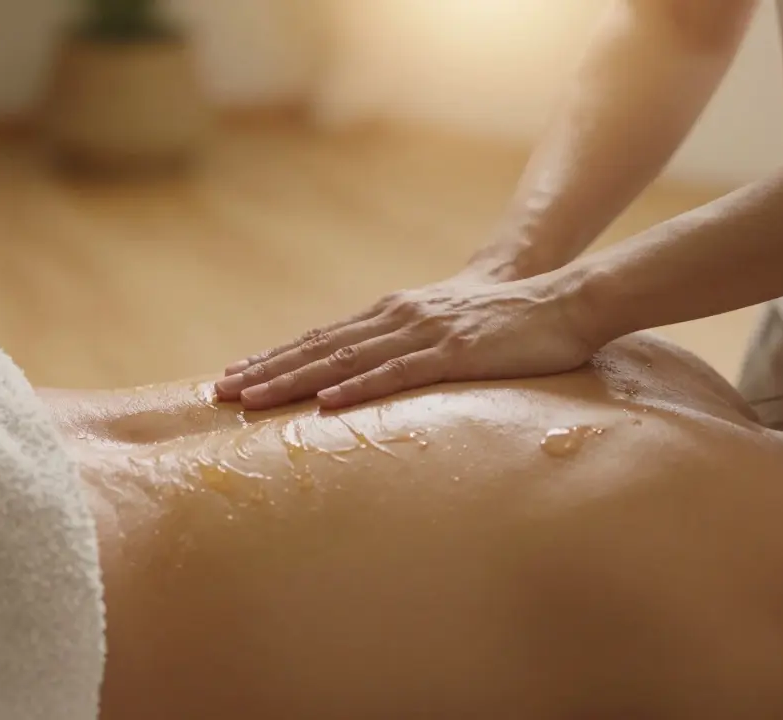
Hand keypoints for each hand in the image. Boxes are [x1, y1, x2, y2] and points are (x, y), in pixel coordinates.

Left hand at [214, 271, 599, 409]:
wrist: (561, 300)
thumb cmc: (504, 322)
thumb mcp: (444, 330)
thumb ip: (407, 349)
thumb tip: (372, 379)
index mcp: (393, 315)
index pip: (322, 340)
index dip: (275, 358)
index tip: (234, 376)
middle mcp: (397, 318)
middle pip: (319, 349)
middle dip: (267, 371)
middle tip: (221, 393)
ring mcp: (423, 334)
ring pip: (345, 360)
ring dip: (294, 380)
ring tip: (253, 399)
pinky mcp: (454, 353)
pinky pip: (397, 374)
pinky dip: (358, 388)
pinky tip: (326, 404)